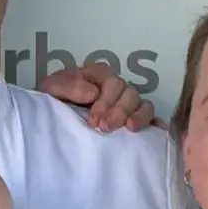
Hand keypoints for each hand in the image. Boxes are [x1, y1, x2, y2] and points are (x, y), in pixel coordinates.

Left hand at [39, 58, 155, 131]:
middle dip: (119, 111)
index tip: (94, 120)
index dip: (106, 101)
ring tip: (130, 129)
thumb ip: (69, 86)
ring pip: (144, 104)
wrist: (50, 117)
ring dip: (139, 117)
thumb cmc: (54, 100)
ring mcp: (126, 103)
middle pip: (130, 94)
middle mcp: (117, 87)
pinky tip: (157, 132)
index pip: (113, 83)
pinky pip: (151, 119)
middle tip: (105, 128)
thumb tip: (93, 92)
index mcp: (99, 75)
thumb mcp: (51, 88)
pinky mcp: (132, 119)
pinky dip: (155, 124)